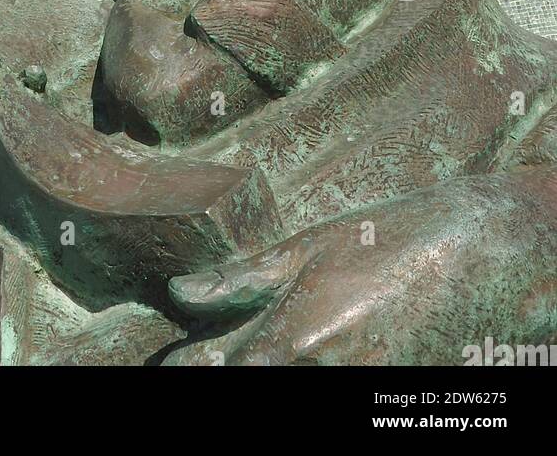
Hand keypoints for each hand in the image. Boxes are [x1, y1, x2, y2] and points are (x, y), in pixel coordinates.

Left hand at [167, 168, 556, 364]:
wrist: (474, 256)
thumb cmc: (386, 241)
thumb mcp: (308, 247)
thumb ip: (242, 278)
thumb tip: (180, 292)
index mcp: (296, 337)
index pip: (221, 372)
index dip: (191, 367)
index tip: (173, 362)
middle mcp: (323, 374)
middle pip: (254, 390)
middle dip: (231, 373)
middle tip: (220, 355)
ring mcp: (359, 394)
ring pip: (295, 401)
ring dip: (273, 377)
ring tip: (278, 347)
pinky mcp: (386, 405)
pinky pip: (341, 398)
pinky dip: (316, 376)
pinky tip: (316, 355)